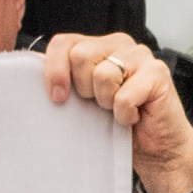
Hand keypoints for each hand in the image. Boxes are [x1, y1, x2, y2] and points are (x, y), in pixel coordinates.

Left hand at [45, 34, 192, 192]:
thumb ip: (68, 79)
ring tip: (119, 109)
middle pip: (81, 56)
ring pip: (103, 75)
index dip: (55, 70)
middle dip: (84, 88)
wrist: (158, 149)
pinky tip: (135, 116)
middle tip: (100, 104)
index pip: (64, 43)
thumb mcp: (85, 98)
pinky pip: (123, 97)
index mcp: (100, 45)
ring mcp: (141, 56)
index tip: (58, 97)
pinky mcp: (157, 73)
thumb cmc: (120, 124)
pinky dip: (125, 115)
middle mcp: (120, 44)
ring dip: (107, 103)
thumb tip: (33, 77)